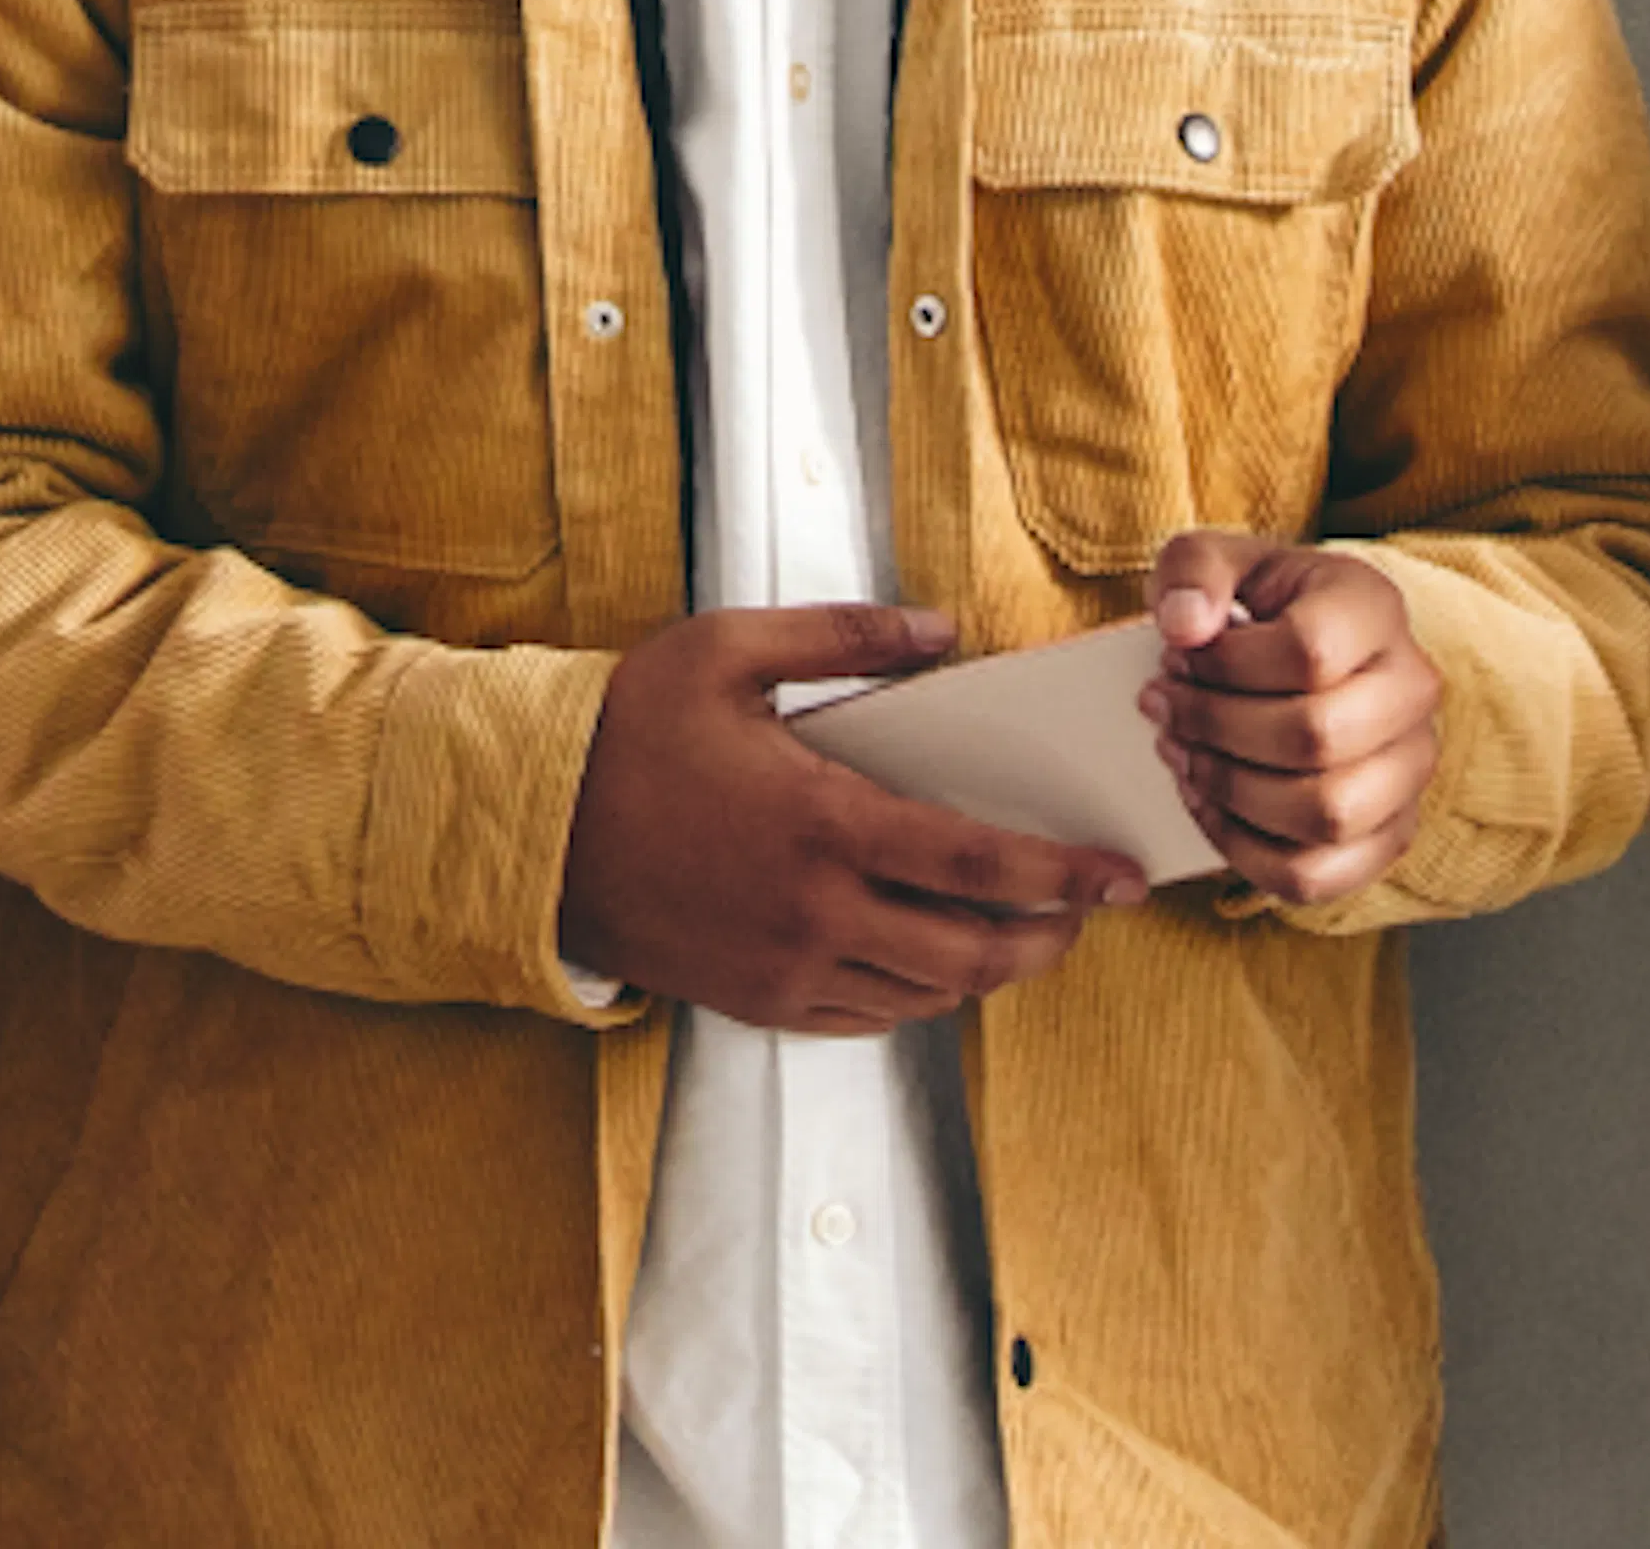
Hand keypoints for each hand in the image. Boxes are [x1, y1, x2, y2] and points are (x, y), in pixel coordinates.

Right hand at [559, 602, 1149, 1031]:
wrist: (531, 821)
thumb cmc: (626, 727)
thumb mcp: (726, 650)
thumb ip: (842, 636)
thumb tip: (940, 632)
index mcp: (821, 821)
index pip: (977, 864)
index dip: (1062, 874)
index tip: (1118, 874)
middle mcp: (816, 910)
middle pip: (971, 954)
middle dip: (1046, 938)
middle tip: (1082, 914)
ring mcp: (787, 967)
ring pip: (926, 995)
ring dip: (986, 971)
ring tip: (1013, 933)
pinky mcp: (758, 1001)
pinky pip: (867, 1018)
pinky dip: (915, 996)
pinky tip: (922, 959)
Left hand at [1143, 531, 1441, 905]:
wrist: (1294, 645)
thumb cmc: (1251, 603)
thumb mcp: (1212, 560)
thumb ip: (1193, 571)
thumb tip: (1184, 626)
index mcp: (1373, 609)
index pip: (1308, 651)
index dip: (1224, 663)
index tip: (1174, 656)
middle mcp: (1412, 690)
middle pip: (1316, 737)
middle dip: (1215, 726)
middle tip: (1162, 705)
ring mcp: (1410, 769)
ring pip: (1325, 815)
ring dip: (1229, 790)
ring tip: (1179, 751)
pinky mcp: (1389, 833)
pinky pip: (1319, 875)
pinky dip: (1244, 851)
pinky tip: (1204, 802)